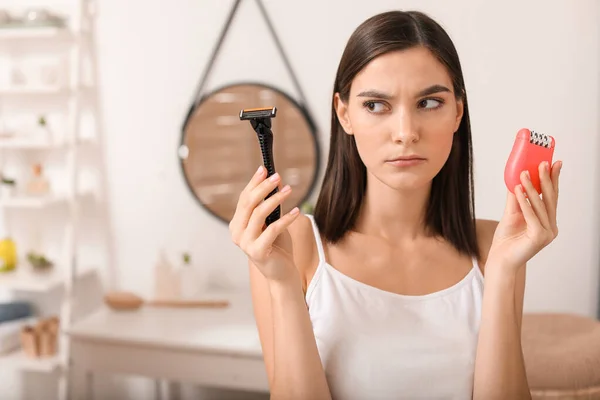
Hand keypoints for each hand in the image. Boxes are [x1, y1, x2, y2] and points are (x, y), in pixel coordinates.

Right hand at [229, 166, 300, 282]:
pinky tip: (296, 211)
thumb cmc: (277, 247)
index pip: (244, 198)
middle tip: (277, 176)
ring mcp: (245, 243)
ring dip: (275, 199)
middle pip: (249, 203)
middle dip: (263, 187)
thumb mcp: (273, 223)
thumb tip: (276, 182)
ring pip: (259, 214)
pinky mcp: (257, 252)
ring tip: (289, 189)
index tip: (264, 169)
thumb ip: (271, 206)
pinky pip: (272, 230)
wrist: (282, 273)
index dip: (254, 183)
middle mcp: (237, 233)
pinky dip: (285, 219)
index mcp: (237, 224)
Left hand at [488, 160, 561, 271]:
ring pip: (540, 206)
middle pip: (550, 199)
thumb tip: (516, 177)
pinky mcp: (538, 238)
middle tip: (543, 162)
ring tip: (525, 172)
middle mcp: (550, 227)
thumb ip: (516, 198)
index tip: (555, 163)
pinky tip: (518, 189)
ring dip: (532, 187)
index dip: (553, 180)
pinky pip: (531, 215)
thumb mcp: (511, 213)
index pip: (552, 197)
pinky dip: (525, 201)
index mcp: (547, 222)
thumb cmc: (506, 239)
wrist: (499, 259)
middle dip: (546, 179)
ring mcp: (547, 234)